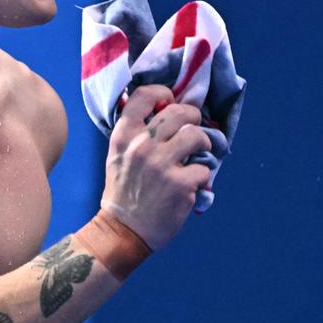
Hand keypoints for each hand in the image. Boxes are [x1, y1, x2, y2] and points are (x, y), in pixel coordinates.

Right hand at [100, 85, 211, 248]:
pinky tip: (193, 183)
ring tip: (200, 152)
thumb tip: (165, 109)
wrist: (124, 229)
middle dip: (193, 117)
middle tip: (195, 127)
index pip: (145, 96)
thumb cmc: (123, 190)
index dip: (163, 93)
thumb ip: (136, 133)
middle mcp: (142, 145)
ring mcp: (162, 165)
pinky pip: (204, 168)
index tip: (171, 100)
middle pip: (179, 112)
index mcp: (124, 135)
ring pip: (197, 135)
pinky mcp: (181, 184)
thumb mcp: (118, 154)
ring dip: (204, 143)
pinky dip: (202, 176)